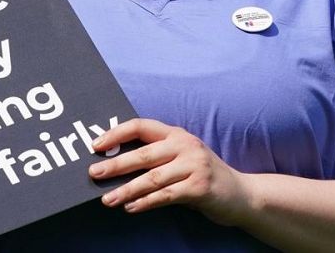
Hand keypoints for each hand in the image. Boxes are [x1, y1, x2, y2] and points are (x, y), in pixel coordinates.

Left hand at [89, 118, 250, 223]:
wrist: (241, 194)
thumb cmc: (202, 175)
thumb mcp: (181, 157)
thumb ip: (156, 157)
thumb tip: (114, 164)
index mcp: (176, 134)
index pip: (141, 126)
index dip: (117, 133)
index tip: (96, 145)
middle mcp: (185, 146)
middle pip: (144, 154)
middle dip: (116, 165)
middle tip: (93, 174)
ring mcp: (194, 166)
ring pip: (152, 178)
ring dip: (127, 189)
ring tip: (108, 199)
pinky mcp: (199, 187)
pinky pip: (166, 195)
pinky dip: (146, 202)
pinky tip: (131, 207)